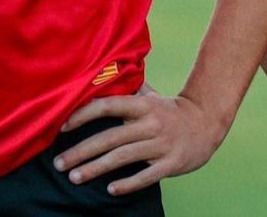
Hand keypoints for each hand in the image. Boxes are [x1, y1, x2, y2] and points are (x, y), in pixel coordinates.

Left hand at [54, 83, 225, 195]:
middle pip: (110, 137)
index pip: (108, 106)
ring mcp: (162, 144)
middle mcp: (151, 123)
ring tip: (74, 177)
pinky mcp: (172, 163)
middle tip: (59, 163)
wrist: (207, 123)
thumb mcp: (152, 97)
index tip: (62, 127)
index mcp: (143, 106)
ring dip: (96, 168)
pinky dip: (128, 183)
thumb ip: (128, 90)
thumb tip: (102, 76)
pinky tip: (110, 189)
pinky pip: (147, 175)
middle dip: (81, 151)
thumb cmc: (172, 111)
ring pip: (123, 157)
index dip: (83, 115)